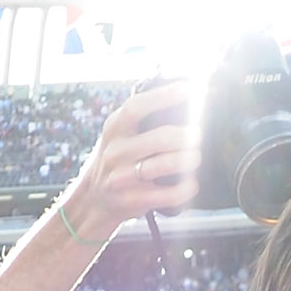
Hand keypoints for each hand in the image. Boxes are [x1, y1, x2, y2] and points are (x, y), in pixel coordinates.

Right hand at [62, 89, 203, 240]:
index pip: (136, 108)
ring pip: (163, 166)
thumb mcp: (118, 135)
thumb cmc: (116, 160)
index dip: (162, 97)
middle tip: (196, 134)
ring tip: (195, 157)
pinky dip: (184, 189)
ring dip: (186, 160)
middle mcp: (116, 152)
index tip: (187, 90)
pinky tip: (191, 184)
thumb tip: (181, 98)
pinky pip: (167, 195)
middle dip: (185, 136)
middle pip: (159, 139)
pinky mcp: (133, 200)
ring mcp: (123, 177)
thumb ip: (140, 120)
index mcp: (114, 129)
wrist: (93, 199)